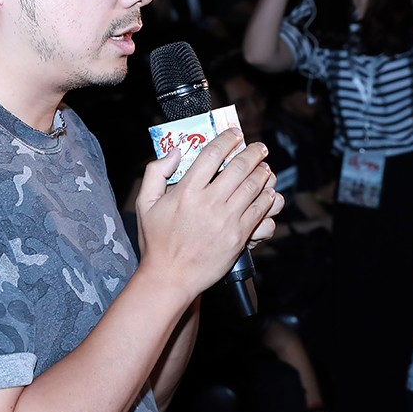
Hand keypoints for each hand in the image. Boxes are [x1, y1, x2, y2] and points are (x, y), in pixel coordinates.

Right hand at [135, 130, 282, 302]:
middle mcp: (209, 202)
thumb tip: (175, 152)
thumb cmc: (156, 241)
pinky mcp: (239, 237)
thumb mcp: (145, 203)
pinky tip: (268, 193)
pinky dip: (267, 198)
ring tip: (265, 167)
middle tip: (258, 147)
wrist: (171, 277)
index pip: (212, 154)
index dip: (227, 139)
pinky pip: (260, 211)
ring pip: (254, 187)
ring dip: (263, 173)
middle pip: (239, 167)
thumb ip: (155, 173)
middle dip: (253, 152)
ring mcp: (227, 220)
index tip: (234, 134)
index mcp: (186, 191)